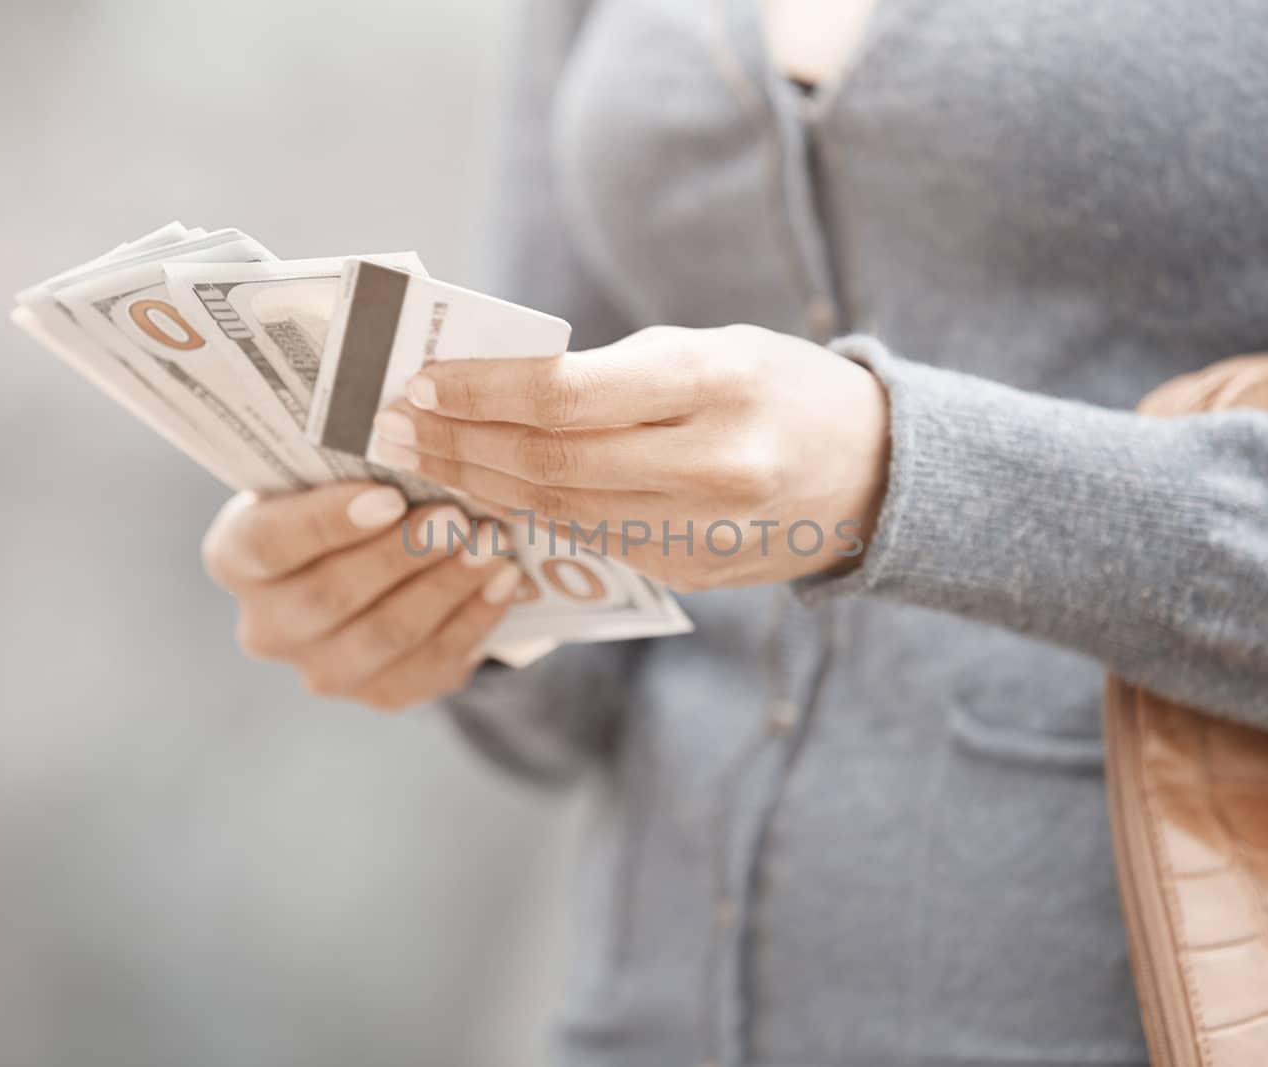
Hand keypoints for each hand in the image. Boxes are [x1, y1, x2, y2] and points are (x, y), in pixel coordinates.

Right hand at [201, 482, 522, 709]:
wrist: (380, 565)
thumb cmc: (349, 499)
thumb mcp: (334, 476)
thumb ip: (351, 464)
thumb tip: (410, 431)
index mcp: (237, 558)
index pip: (268, 545)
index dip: (327, 523)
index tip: (388, 496)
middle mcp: (268, 625)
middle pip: (329, 596)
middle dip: (400, 555)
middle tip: (454, 517)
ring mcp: (322, 669)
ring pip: (385, 635)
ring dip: (445, 586)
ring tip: (490, 543)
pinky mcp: (381, 695)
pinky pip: (431, 665)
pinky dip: (473, 619)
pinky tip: (503, 580)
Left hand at [368, 324, 889, 590]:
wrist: (873, 471)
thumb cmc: (776, 387)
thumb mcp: (706, 348)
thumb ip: (608, 371)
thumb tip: (491, 385)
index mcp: (715, 383)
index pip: (564, 394)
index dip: (480, 392)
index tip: (421, 380)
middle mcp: (711, 463)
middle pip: (549, 460)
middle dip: (459, 441)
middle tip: (393, 424)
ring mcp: (702, 528)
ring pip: (558, 511)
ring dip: (477, 484)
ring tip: (421, 457)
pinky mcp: (691, 570)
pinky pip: (589, 539)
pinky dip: (526, 515)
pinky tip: (482, 492)